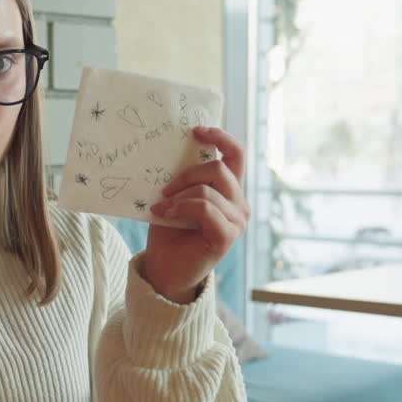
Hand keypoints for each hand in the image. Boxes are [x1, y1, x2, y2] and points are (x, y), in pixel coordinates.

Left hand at [141, 127, 248, 303]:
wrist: (164, 270)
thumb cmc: (169, 233)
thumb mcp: (175, 196)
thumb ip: (184, 177)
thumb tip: (171, 148)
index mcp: (230, 191)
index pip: (236, 155)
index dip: (220, 137)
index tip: (196, 131)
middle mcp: (240, 204)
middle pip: (219, 169)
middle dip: (186, 174)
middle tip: (164, 189)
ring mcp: (237, 221)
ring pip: (209, 189)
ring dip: (179, 195)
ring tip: (162, 207)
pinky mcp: (227, 236)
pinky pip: (204, 207)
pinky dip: (181, 207)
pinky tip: (165, 215)